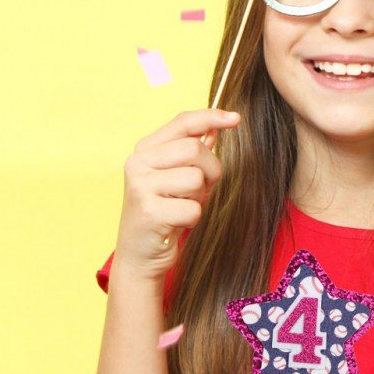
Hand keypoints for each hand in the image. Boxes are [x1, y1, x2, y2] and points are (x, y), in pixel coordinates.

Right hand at [112, 108, 241, 280]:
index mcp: (145, 150)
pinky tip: (175, 224)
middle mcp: (138, 163)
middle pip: (195, 149)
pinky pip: (193, 208)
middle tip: (198, 190)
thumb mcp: (176, 177)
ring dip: (199, 197)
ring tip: (181, 207)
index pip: (182, 122)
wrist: (140, 256)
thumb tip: (215, 127)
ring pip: (196, 179)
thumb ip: (192, 151)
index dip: (211, 117)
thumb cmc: (164, 212)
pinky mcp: (149, 211)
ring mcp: (141, 187)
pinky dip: (193, 218)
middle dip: (210, 171)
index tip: (235, 118)